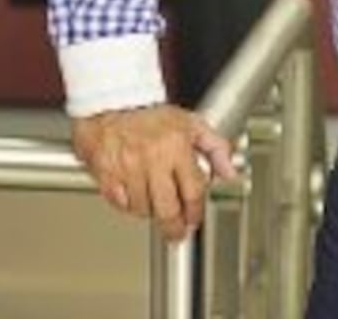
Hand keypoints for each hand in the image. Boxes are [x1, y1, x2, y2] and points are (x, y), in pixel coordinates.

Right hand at [71, 104, 237, 241]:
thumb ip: (216, 148)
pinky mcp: (107, 176)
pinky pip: (121, 205)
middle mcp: (153, 159)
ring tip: (156, 203)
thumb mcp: (192, 124)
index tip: (195, 219)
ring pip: (143, 210)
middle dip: (175, 227)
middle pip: (167, 209)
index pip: (193, 191)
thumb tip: (230, 172)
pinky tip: (136, 196)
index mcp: (177, 146)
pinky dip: (129, 206)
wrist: (111, 104)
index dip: (196, 211)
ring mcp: (128, 169)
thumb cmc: (151, 114)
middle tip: (177, 232)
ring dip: (151, 213)